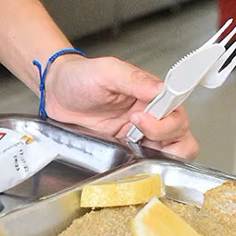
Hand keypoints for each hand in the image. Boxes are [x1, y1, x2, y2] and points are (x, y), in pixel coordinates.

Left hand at [42, 54, 198, 159]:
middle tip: (137, 134)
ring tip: (132, 146)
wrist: (55, 92)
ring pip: (169, 151)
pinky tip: (127, 156)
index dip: (165, 120)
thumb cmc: (80, 76)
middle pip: (180, 134)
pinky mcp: (126, 147)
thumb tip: (160, 89)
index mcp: (151, 93)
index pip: (176, 110)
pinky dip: (144, 164)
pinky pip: (145, 160)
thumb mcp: (106, 71)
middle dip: (166, 139)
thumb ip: (133, 79)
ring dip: (159, 155)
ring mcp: (139, 133)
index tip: (139, 118)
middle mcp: (151, 114)